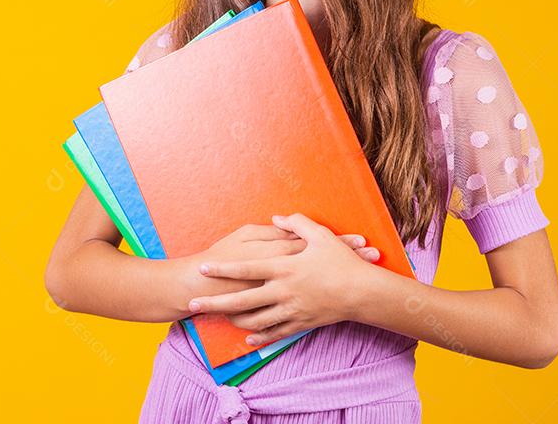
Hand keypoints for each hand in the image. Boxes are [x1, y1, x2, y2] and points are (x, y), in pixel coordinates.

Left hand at [187, 213, 385, 346]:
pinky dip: (260, 336)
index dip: (223, 268)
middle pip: (242, 299)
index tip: (203, 268)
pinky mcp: (301, 323)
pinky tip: (247, 338)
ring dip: (234, 320)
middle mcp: (283, 291)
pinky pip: (276, 332)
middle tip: (194, 302)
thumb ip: (296, 224)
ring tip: (217, 318)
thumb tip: (277, 219)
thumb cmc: (341, 261)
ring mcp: (291, 310)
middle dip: (215, 301)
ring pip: (255, 320)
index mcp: (284, 267)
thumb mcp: (321, 235)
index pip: (246, 268)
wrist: (363, 292)